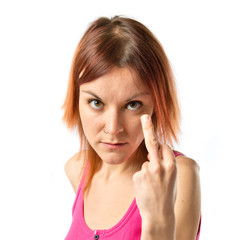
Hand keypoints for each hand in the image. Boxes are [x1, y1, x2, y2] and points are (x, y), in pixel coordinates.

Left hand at [133, 114, 176, 232]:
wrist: (159, 215)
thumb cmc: (167, 195)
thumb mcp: (172, 178)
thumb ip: (165, 164)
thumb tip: (152, 154)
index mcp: (172, 166)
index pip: (164, 147)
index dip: (160, 146)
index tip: (154, 133)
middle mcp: (160, 166)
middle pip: (153, 143)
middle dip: (149, 128)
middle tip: (145, 117)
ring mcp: (148, 171)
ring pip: (146, 163)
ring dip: (148, 172)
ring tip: (153, 186)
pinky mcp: (138, 176)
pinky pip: (139, 173)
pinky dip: (142, 179)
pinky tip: (146, 188)